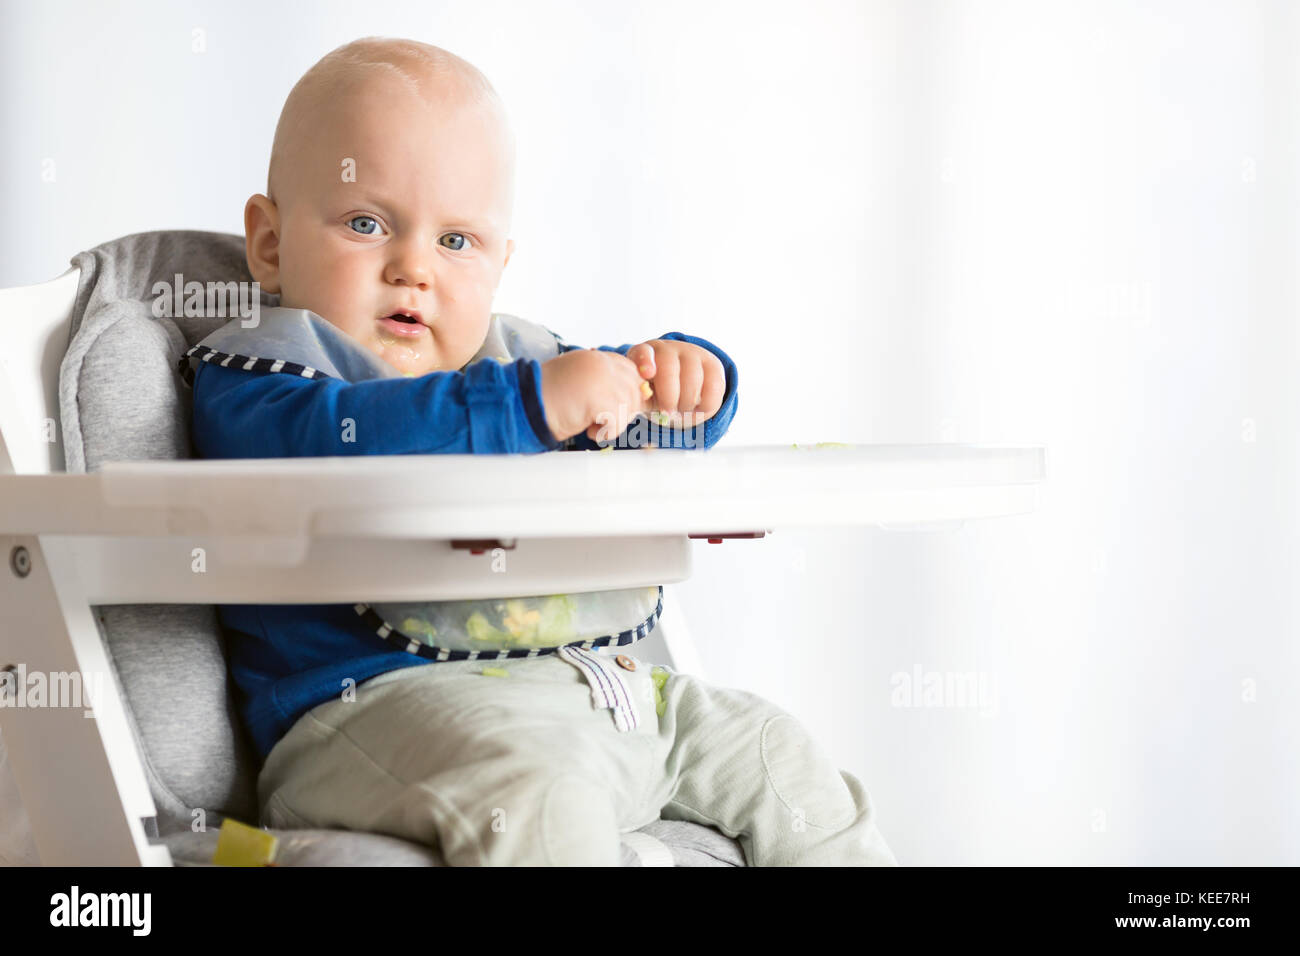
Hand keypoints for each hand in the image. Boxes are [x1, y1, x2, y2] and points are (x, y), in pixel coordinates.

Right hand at [538, 348, 652, 443]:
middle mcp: (601, 364)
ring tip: (593, 426)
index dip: (628, 394)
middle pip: (635, 389)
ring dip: (615, 423)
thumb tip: (635, 395)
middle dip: (625, 410)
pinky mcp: (598, 397)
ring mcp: (601, 379)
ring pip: (629, 406)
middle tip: (604, 421)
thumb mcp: (580, 382)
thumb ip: (603, 382)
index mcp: (596, 358)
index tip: (615, 409)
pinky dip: (607, 432)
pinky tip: (590, 431)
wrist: (524, 405)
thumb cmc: (548, 399)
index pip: (631, 371)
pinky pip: (618, 420)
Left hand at [625, 339, 725, 430]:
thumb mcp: (644, 394)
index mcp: (645, 354)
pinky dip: (706, 405)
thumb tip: (643, 398)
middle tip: (668, 412)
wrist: (681, 387)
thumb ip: (641, 395)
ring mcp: (692, 353)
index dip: (645, 361)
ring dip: (687, 402)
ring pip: (693, 378)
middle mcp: (669, 349)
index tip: (647, 374)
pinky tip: (698, 410)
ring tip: (682, 411)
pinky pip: (714, 386)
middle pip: (669, 368)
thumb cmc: (656, 392)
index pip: (643, 352)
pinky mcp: (713, 364)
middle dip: (669, 396)